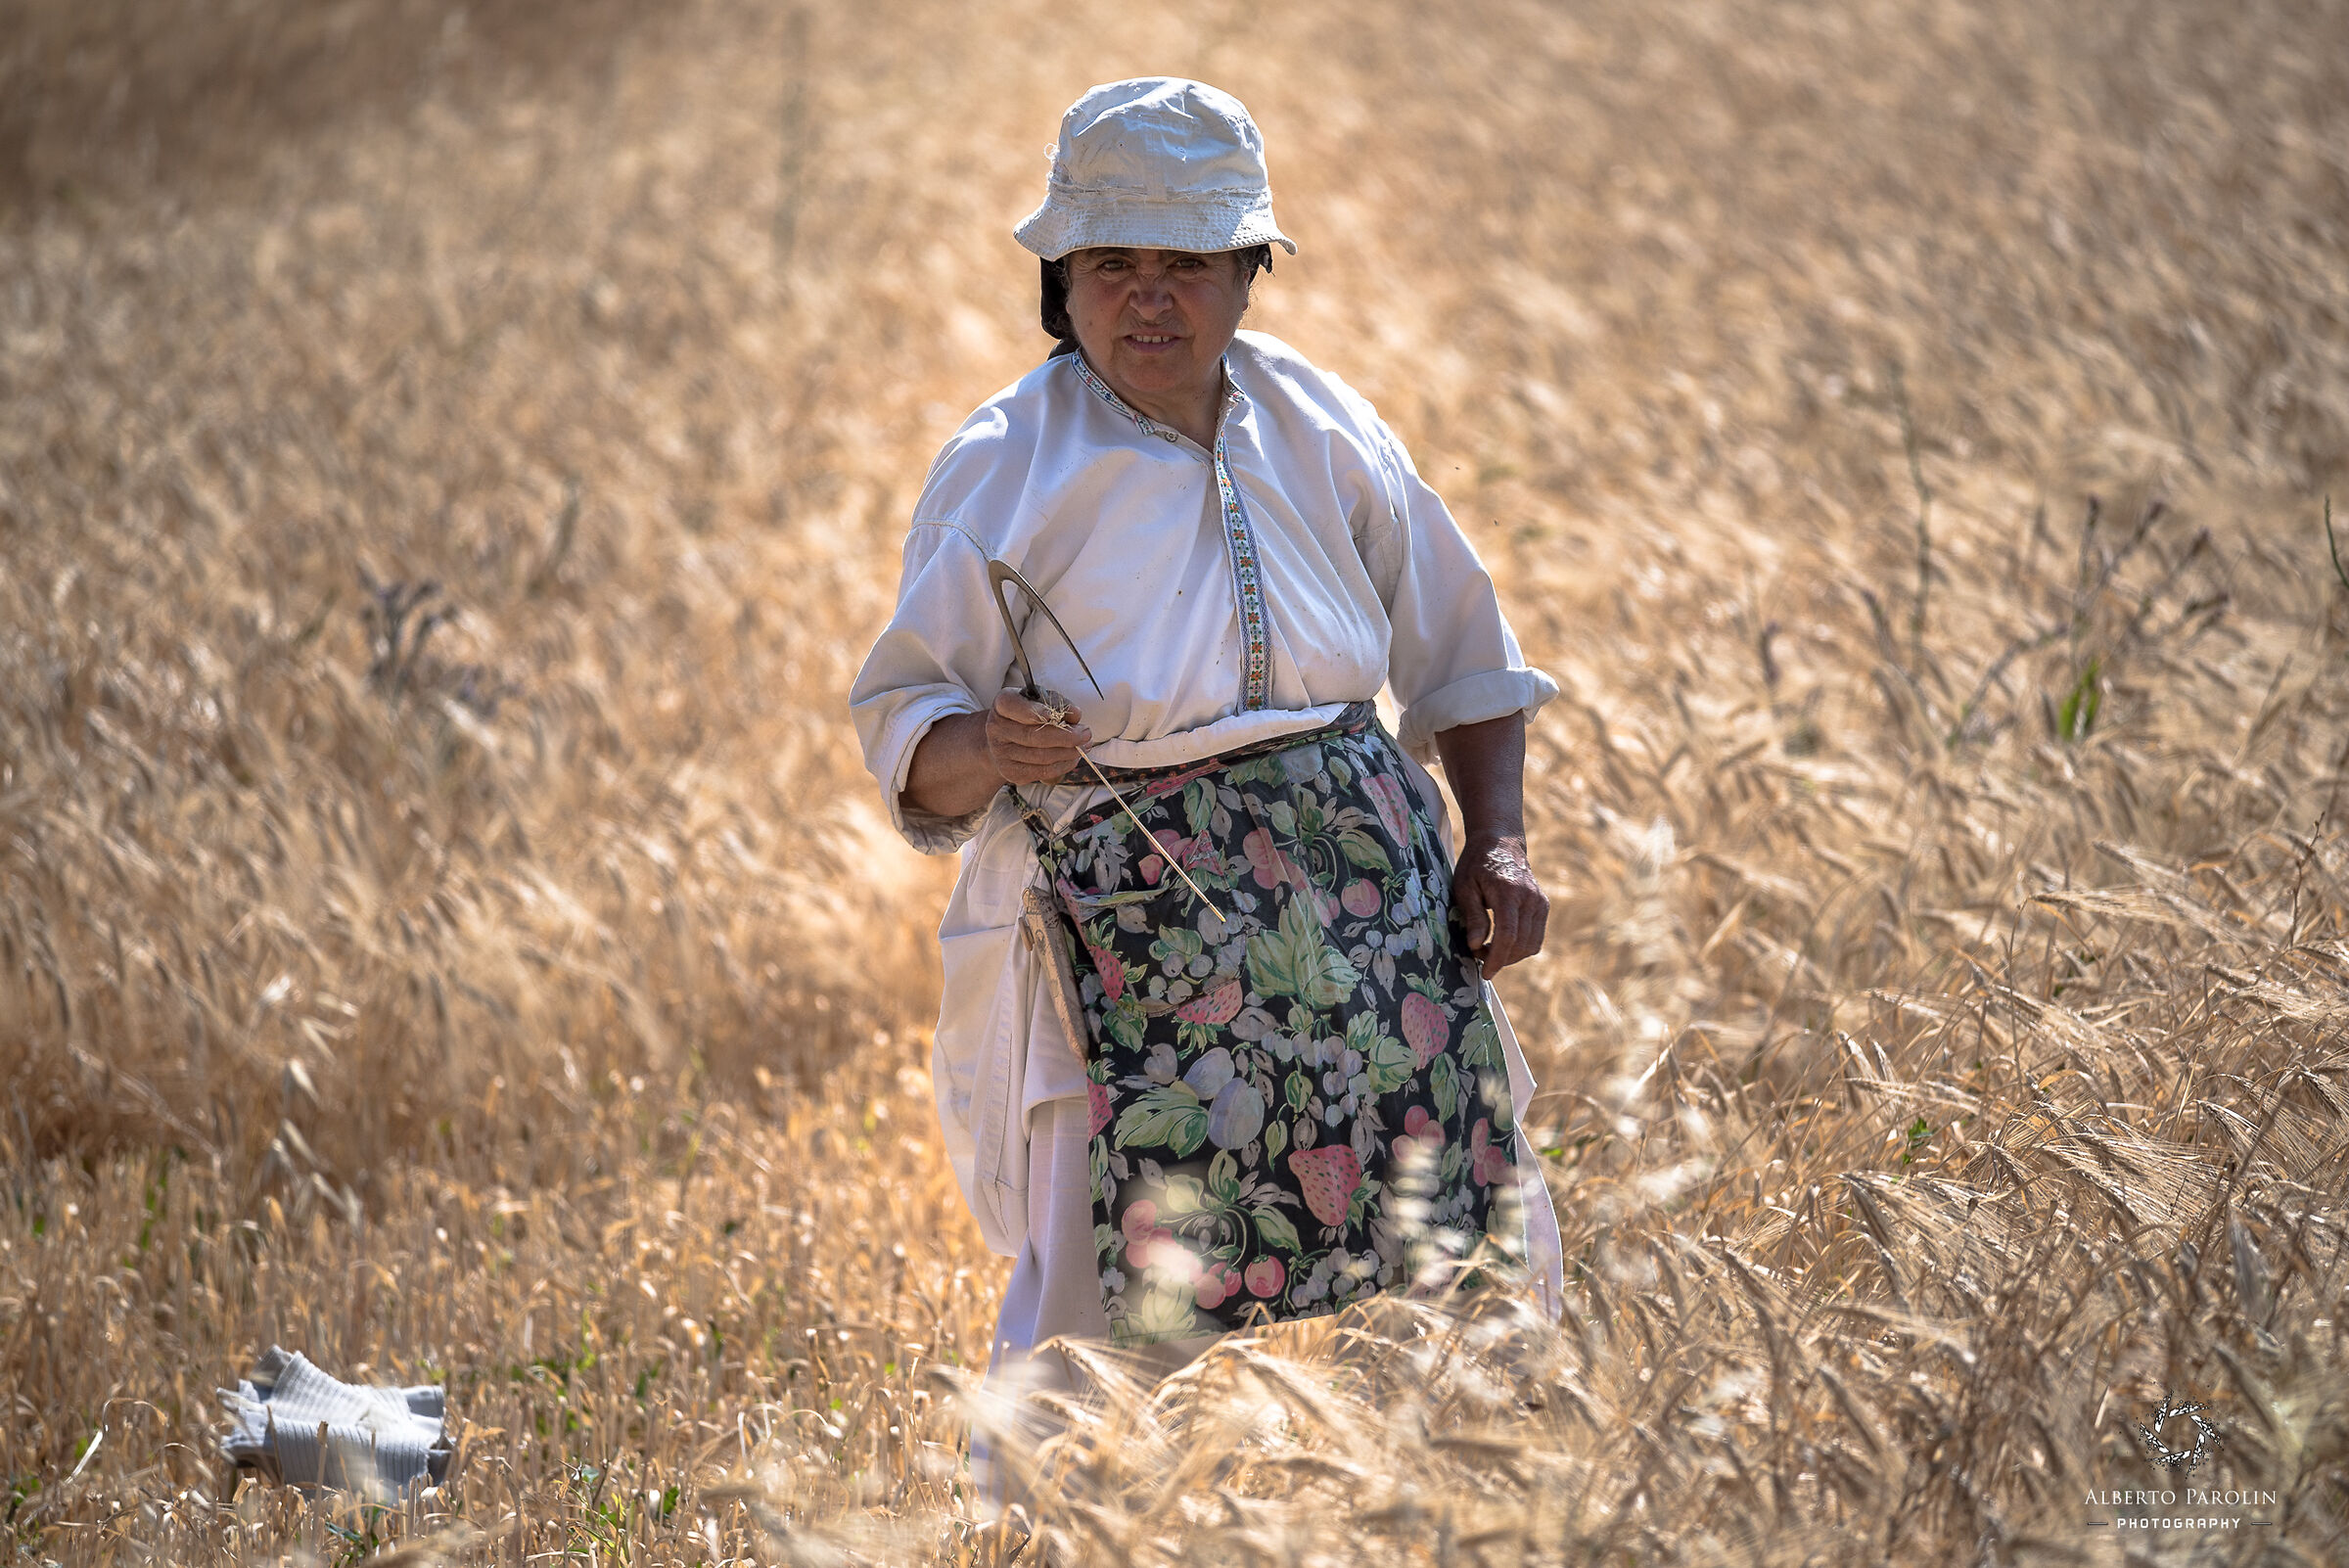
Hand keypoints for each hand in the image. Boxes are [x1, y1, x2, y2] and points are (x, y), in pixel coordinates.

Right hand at [985, 687, 1092, 785]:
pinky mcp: (1010, 772)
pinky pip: (1041, 772)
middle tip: (1086, 734)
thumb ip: (1058, 704)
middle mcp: (996, 728)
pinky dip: (1062, 766)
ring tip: (1084, 746)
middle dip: (1065, 736)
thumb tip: (1075, 715)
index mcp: (1002, 704)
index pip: (1014, 707)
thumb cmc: (1028, 715)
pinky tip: (1072, 758)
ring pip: (1040, 757)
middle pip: (1033, 736)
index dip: (1034, 712)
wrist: (1007, 739)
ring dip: (1068, 753)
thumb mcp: (1041, 700)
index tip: (1052, 715)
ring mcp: (1001, 752)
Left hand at [1452, 831, 1547, 975]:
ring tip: (1488, 948)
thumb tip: (1475, 944)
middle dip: (1500, 959)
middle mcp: (1530, 898)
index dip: (1497, 958)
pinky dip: (1521, 947)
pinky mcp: (1543, 906)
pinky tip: (1502, 942)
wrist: (1501, 843)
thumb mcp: (1465, 886)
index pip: (1508, 935)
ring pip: (1532, 945)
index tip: (1486, 972)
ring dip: (1511, 956)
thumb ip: (1473, 916)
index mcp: (1509, 892)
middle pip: (1521, 944)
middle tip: (1478, 955)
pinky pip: (1536, 937)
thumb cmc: (1476, 864)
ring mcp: (1540, 902)